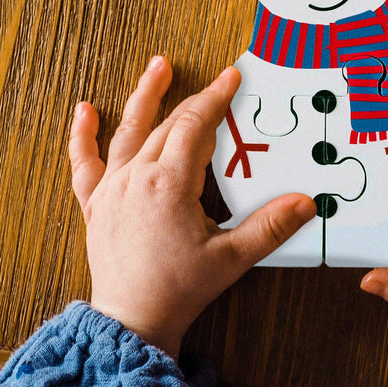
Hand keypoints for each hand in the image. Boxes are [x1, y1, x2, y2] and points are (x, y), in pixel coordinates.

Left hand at [69, 56, 315, 358]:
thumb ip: (269, 227)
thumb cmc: (178, 289)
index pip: (196, 126)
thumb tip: (305, 204)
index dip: (216, 98)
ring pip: (128, 131)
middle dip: (194, 98)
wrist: (132, 319)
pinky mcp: (97, 204)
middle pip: (168, 124)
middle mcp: (138, 177)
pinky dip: (82, 136)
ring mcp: (113, 188)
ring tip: (156, 67)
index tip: (231, 77)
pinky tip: (84, 111)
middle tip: (213, 79)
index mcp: (170, 184)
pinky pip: (85, 163)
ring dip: (144, 96)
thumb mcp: (231, 258)